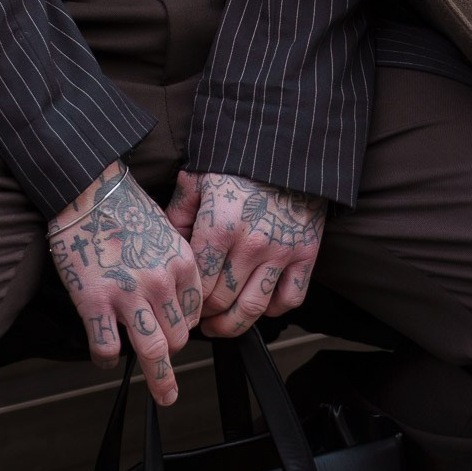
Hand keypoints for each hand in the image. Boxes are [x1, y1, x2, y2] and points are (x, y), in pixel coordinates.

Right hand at [46, 161, 202, 405]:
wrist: (87, 189)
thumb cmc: (122, 208)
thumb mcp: (165, 230)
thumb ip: (174, 266)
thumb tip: (174, 302)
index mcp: (182, 262)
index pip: (195, 313)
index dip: (184, 325)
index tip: (173, 330)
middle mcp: (160, 281)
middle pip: (178, 337)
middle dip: (171, 351)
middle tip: (163, 358)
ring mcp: (128, 294)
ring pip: (154, 352)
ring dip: (160, 379)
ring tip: (164, 395)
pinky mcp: (95, 302)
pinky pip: (108, 349)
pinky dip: (107, 360)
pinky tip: (104, 356)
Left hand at [165, 169, 325, 336]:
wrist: (285, 146)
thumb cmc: (237, 161)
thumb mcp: (198, 179)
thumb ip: (178, 214)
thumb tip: (164, 248)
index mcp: (220, 227)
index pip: (199, 284)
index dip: (187, 301)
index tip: (180, 305)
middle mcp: (251, 244)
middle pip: (223, 301)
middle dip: (206, 315)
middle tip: (197, 318)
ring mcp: (282, 252)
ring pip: (255, 308)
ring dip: (234, 324)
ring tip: (220, 325)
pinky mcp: (307, 253)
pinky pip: (290, 298)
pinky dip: (274, 309)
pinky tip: (258, 305)